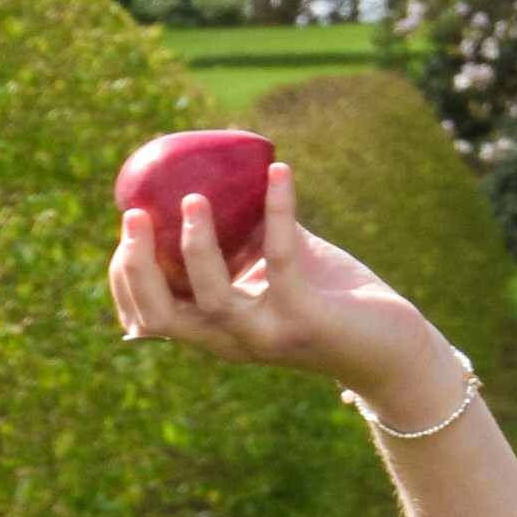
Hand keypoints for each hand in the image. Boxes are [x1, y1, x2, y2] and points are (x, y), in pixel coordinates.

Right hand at [105, 153, 436, 400]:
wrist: (392, 347)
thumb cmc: (332, 298)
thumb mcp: (277, 263)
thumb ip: (247, 231)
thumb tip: (222, 169)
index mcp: (216, 330)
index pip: (148, 315)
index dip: (125, 275)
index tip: (128, 223)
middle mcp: (233, 340)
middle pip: (161, 315)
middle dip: (138, 267)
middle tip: (135, 215)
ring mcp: (268, 335)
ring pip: (212, 298)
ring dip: (197, 247)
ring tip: (195, 198)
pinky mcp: (306, 321)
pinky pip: (283, 260)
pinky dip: (278, 211)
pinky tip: (281, 173)